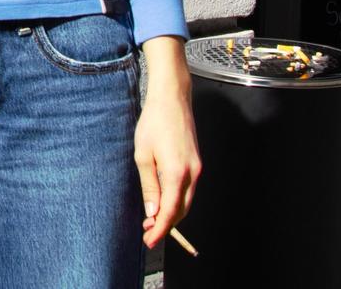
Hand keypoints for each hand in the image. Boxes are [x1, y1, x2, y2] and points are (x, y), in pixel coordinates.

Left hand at [134, 37, 200, 249]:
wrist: (172, 98)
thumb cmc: (154, 123)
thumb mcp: (143, 155)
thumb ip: (149, 185)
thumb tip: (152, 212)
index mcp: (177, 173)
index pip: (170, 211)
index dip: (160, 230)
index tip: (149, 241)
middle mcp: (192, 173)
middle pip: (182, 210)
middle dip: (165, 225)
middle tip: (147, 233)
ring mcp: (197, 168)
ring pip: (186, 201)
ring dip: (171, 213)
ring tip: (152, 220)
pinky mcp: (197, 162)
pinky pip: (188, 189)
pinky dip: (177, 200)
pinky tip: (163, 201)